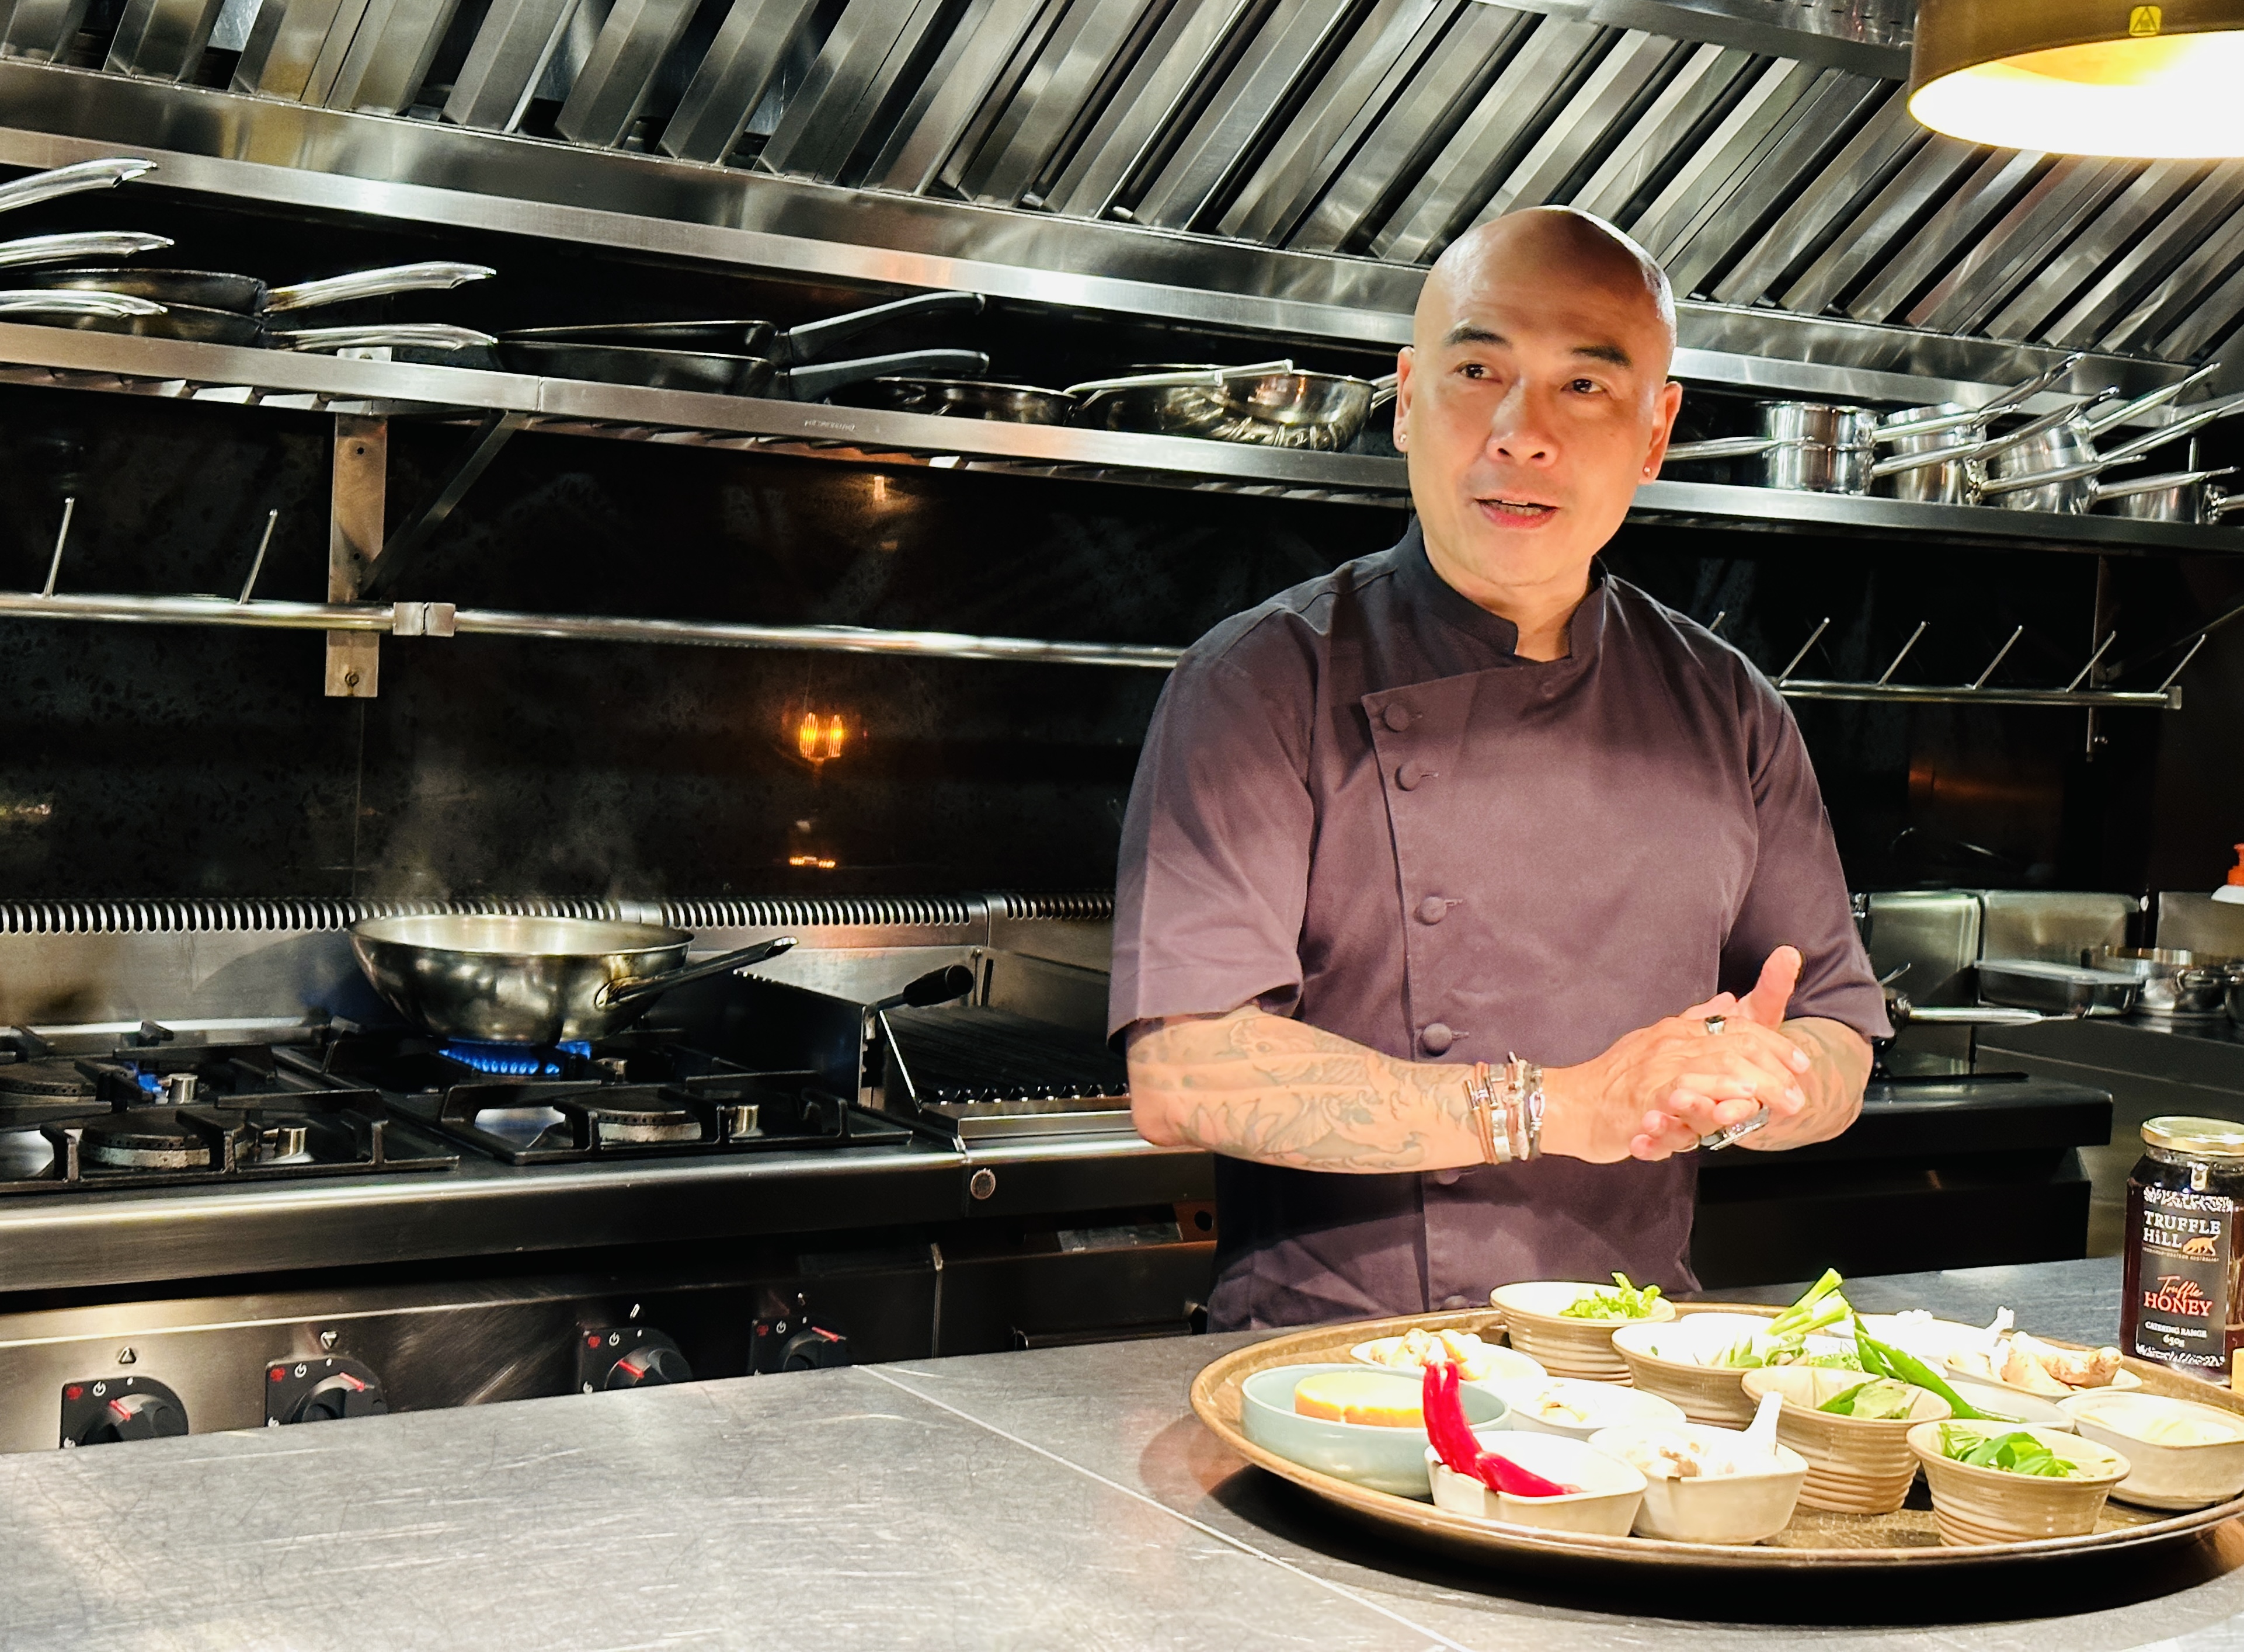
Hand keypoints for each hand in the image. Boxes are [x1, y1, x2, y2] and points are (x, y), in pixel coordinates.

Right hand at [1540, 947, 1812, 1163]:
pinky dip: (1709, 1101)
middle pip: (1734, 1047)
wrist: (1570, 1104)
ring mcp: (1656, 1071)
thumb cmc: (1614, 1080)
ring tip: (1777, 1103)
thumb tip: (1726, 1000)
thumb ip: (1697, 1022)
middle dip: (1772, 1069)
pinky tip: (1730, 1110)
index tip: (1800, 1064)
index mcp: (1678, 1031)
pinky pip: (1681, 1096)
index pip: (1736, 1028)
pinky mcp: (1643, 1100)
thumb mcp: (1659, 1043)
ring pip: (1715, 1069)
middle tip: (1797, 1094)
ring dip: (1752, 1086)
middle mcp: (1670, 1045)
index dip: (1773, 1045)